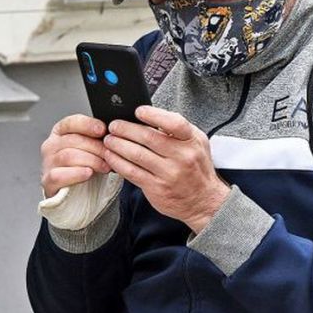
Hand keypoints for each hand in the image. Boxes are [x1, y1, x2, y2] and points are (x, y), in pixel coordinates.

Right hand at [40, 114, 110, 197]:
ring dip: (91, 161)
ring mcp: (47, 164)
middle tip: (110, 154)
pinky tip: (88, 173)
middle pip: (72, 140)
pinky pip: (59, 175)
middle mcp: (51, 146)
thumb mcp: (90, 149)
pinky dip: (76, 173)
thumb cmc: (83, 167)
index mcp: (60, 133)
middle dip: (96, 147)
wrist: (76, 193)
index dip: (87, 124)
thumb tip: (112, 134)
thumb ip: (96, 138)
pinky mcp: (47, 182)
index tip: (102, 130)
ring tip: (105, 166)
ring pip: (68, 156)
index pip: (71, 122)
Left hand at [102, 105, 229, 233]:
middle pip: (148, 138)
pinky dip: (118, 163)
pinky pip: (132, 172)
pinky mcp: (156, 188)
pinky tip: (111, 157)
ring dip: (117, 145)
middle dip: (126, 129)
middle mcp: (182, 157)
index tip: (138, 111)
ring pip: (136, 155)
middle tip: (114, 125)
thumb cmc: (196, 168)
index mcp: (192, 141)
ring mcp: (168, 174)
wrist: (203, 201)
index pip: (174, 123)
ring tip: (109, 140)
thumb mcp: (196, 143)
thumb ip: (177, 130)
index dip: (154, 115)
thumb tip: (149, 116)